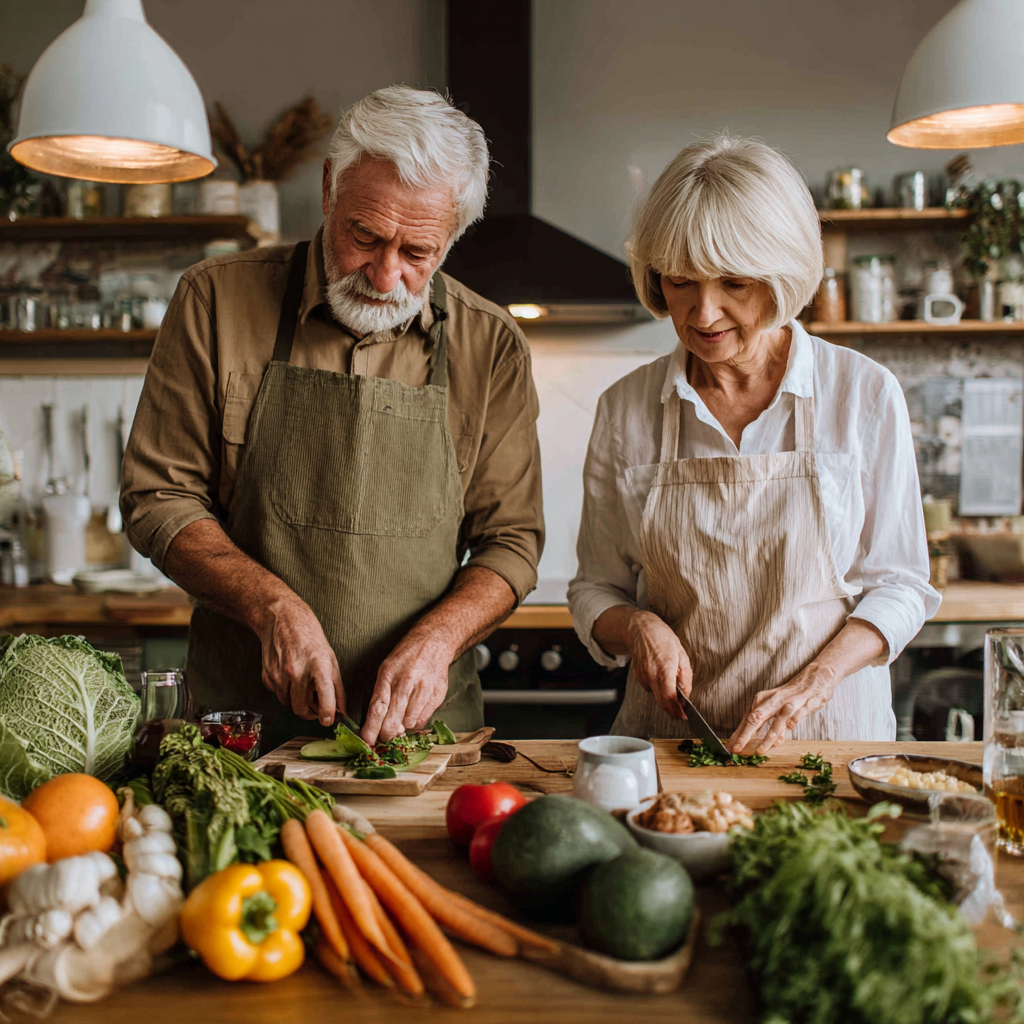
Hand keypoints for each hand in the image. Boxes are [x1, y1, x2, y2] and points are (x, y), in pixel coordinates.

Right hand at [256, 597, 344, 725]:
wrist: (282, 619)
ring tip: (303, 688)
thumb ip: (337, 686)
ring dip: (297, 703)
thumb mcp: (330, 658)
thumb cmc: (309, 636)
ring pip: (289, 704)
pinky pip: (278, 695)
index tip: (328, 721)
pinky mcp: (267, 675)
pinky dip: (286, 693)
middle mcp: (297, 671)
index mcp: (318, 665)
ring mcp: (280, 674)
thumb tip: (342, 709)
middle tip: (316, 710)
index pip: (324, 697)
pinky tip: (290, 678)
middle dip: (310, 714)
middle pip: (302, 708)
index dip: (327, 714)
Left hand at [361, 629, 453, 745]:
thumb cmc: (406, 656)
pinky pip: (423, 719)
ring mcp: (425, 688)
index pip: (377, 708)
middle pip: (393, 720)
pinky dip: (416, 722)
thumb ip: (382, 694)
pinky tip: (413, 712)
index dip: (371, 729)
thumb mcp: (387, 669)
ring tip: (401, 718)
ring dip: (403, 727)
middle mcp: (407, 681)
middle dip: (386, 734)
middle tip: (383, 736)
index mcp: (389, 674)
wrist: (435, 641)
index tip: (366, 741)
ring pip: (409, 723)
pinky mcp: (438, 694)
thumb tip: (381, 724)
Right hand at [625, 611, 692, 719]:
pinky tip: (659, 673)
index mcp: (665, 668)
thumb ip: (685, 676)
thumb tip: (686, 693)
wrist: (640, 629)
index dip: (676, 710)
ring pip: (656, 694)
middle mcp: (651, 675)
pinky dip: (657, 686)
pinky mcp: (637, 676)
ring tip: (669, 680)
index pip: (669, 697)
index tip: (683, 716)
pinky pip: (649, 687)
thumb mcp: (681, 654)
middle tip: (680, 713)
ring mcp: (642, 676)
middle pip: (661, 701)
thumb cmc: (663, 638)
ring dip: (664, 694)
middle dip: (672, 710)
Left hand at [728, 662, 838, 754]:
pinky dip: (788, 730)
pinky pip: (795, 720)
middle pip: (755, 718)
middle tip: (737, 749)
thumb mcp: (773, 708)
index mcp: (762, 700)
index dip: (738, 734)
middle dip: (745, 735)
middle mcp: (772, 700)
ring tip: (760, 751)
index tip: (729, 747)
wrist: (813, 679)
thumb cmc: (789, 696)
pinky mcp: (804, 706)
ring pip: (776, 722)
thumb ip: (764, 726)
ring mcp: (788, 703)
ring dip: (767, 737)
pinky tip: (784, 739)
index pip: (747, 719)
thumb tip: (752, 744)